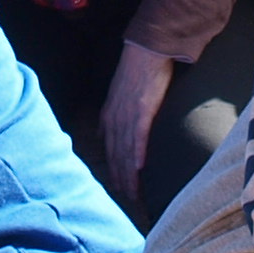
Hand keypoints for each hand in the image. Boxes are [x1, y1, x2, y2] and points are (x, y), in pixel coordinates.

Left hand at [98, 42, 174, 202]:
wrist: (145, 51)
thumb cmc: (135, 72)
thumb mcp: (117, 97)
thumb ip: (113, 117)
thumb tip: (108, 134)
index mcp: (109, 117)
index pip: (110, 151)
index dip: (114, 171)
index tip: (118, 189)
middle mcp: (115, 119)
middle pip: (116, 156)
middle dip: (121, 180)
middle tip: (128, 200)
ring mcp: (128, 115)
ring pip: (126, 151)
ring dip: (129, 174)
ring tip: (134, 193)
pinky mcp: (143, 109)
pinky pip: (139, 136)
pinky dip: (138, 153)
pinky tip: (140, 168)